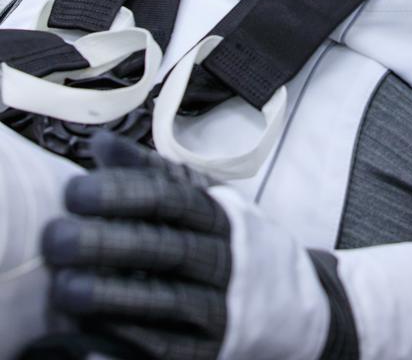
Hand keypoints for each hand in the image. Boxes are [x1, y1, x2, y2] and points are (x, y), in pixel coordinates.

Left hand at [42, 131, 230, 359]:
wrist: (284, 298)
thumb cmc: (220, 237)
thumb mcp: (196, 196)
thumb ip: (148, 172)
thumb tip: (100, 143)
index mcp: (216, 213)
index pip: (171, 197)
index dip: (122, 193)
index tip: (74, 191)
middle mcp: (221, 257)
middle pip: (166, 248)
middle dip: (109, 243)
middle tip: (57, 239)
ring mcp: (218, 306)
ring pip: (168, 300)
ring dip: (113, 296)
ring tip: (64, 288)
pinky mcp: (207, 350)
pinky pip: (169, 347)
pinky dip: (130, 341)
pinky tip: (92, 333)